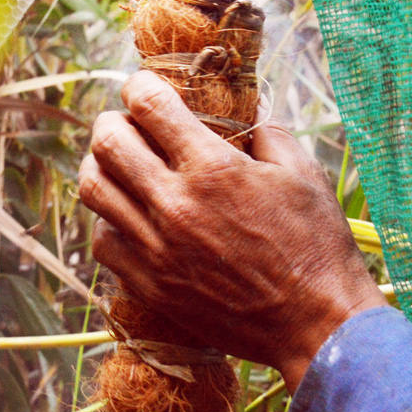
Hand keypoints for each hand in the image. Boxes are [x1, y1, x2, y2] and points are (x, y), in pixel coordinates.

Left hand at [78, 71, 386, 391]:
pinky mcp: (151, 286)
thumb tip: (244, 116)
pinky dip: (109, 221)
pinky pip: (103, 242)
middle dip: (112, 121)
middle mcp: (175, 204)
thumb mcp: (303, 174)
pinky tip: (130, 217)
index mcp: (213, 168)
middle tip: (127, 123)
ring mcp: (157, 248)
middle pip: (108, 142)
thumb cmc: (316, 247)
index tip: (142, 87)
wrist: (317, 326)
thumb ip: (267, 134)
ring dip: (100, 166)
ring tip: (119, 166)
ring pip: (93, 189)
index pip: (149, 105)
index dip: (139, 86)